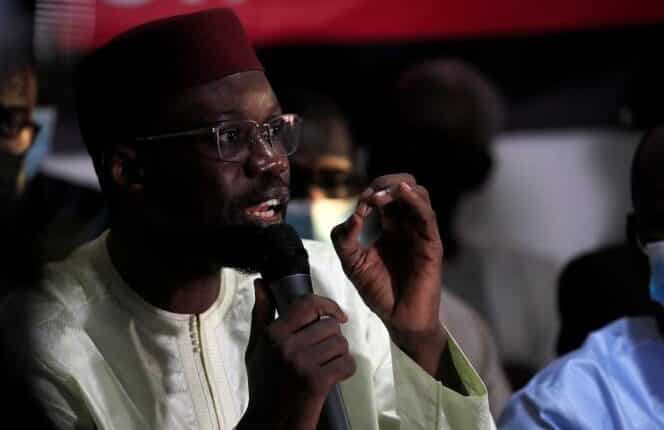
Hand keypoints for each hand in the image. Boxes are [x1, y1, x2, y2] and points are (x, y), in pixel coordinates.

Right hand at [238, 280, 355, 429]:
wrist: (268, 423)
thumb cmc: (263, 386)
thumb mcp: (257, 348)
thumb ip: (261, 314)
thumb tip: (261, 283)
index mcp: (273, 334)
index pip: (307, 304)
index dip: (327, 304)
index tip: (336, 315)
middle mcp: (286, 346)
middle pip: (330, 325)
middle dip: (332, 339)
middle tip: (322, 354)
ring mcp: (302, 364)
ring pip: (341, 344)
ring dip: (339, 355)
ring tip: (326, 366)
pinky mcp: (316, 382)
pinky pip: (346, 364)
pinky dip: (345, 371)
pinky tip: (333, 378)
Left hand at [331, 174, 446, 375]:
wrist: (398, 319)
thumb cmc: (378, 291)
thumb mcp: (351, 263)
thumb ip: (344, 238)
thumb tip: (353, 214)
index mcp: (390, 226)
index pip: (385, 194)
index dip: (370, 193)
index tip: (359, 206)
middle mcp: (407, 225)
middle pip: (404, 186)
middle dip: (385, 183)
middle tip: (370, 197)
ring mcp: (420, 233)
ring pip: (419, 194)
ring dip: (398, 188)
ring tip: (380, 198)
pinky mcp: (431, 244)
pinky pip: (427, 215)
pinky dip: (415, 199)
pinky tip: (403, 192)